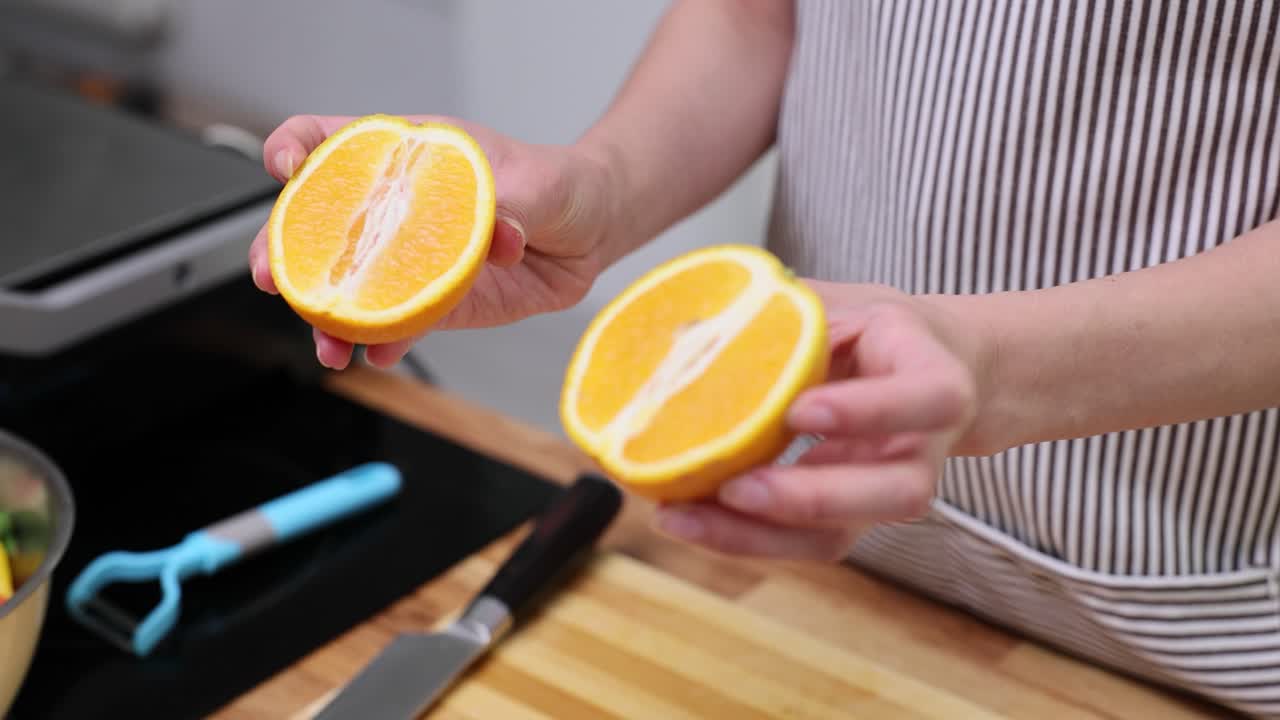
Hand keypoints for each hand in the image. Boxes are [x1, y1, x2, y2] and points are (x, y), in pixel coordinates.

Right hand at [249, 114, 616, 369]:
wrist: (588, 234)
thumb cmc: (556, 185)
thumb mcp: (536, 185)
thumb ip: (510, 208)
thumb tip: (499, 237)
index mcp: (406, 157)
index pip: (331, 140)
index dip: (297, 147)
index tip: (285, 167)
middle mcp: (395, 209)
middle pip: (318, 224)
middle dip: (285, 250)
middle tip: (273, 278)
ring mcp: (410, 259)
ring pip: (351, 286)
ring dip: (329, 318)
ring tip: (328, 346)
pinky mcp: (434, 303)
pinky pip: (398, 326)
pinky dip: (384, 345)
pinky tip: (376, 356)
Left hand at [653, 281, 986, 560]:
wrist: (918, 368)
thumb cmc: (875, 333)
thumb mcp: (844, 305)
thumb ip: (787, 312)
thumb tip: (686, 326)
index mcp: (937, 381)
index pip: (925, 401)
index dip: (865, 411)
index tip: (798, 410)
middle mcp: (922, 450)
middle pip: (895, 494)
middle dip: (810, 497)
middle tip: (734, 488)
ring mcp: (884, 495)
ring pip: (839, 535)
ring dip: (758, 535)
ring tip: (686, 517)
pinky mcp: (846, 519)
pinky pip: (800, 543)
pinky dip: (741, 537)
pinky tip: (686, 519)